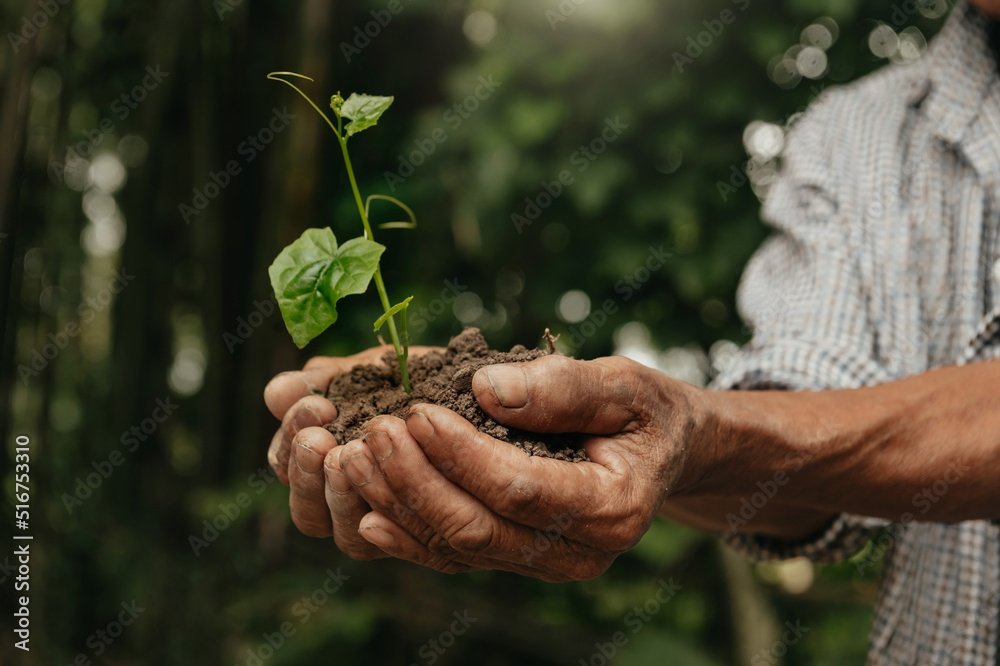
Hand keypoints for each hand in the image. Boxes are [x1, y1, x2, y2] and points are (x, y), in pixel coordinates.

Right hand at [262, 345, 436, 557]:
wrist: (484, 387)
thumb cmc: (421, 379)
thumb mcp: (370, 370)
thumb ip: (323, 381)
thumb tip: (277, 393)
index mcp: (324, 456)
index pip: (286, 467)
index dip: (290, 443)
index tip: (316, 407)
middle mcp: (348, 497)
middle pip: (308, 514)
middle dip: (308, 474)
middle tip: (321, 441)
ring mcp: (384, 519)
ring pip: (346, 534)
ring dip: (342, 498)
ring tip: (353, 455)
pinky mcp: (425, 534)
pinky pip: (398, 542)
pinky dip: (390, 515)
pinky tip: (394, 478)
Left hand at [336, 354, 704, 580]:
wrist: (661, 454)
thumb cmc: (646, 413)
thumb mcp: (625, 385)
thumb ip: (564, 386)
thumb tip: (488, 386)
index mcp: (611, 508)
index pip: (519, 489)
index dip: (461, 453)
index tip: (417, 412)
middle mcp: (576, 552)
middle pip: (477, 527)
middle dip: (416, 480)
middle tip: (372, 431)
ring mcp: (544, 563)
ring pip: (457, 547)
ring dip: (399, 503)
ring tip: (355, 458)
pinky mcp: (517, 559)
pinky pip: (454, 555)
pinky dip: (408, 534)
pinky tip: (366, 508)